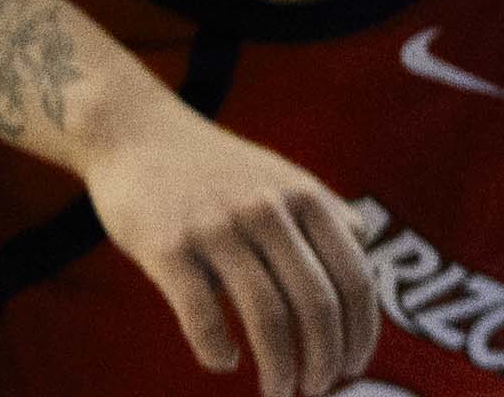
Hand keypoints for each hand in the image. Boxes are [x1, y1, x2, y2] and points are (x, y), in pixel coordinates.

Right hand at [81, 102, 381, 396]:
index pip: (355, 278)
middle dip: (323, 364)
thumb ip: (325, 211)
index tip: (353, 368)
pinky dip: (219, 352)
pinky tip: (224, 360)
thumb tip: (368, 251)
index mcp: (303, 196)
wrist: (136, 134)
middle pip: (317, 306)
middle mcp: (266, 208)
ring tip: (278, 391)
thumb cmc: (216, 168)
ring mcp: (217, 226)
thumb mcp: (280, 175)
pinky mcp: (168, 247)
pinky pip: (202, 317)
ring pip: (267, 318)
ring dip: (279, 371)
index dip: (360, 335)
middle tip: (313, 390)